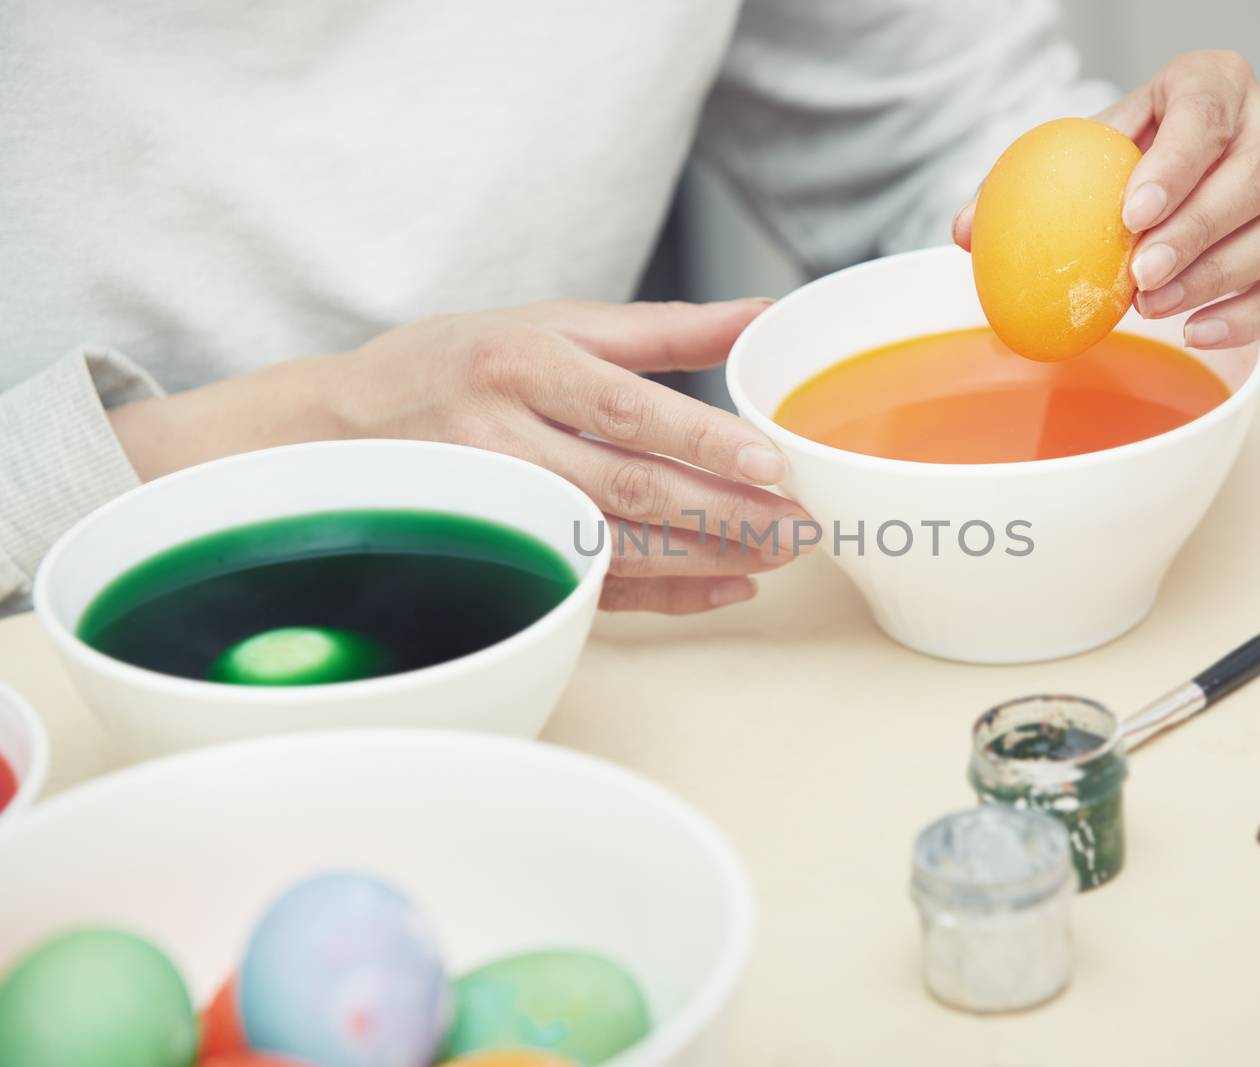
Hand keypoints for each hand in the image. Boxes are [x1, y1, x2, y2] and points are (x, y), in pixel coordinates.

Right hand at [110, 299, 808, 613]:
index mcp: (521, 365)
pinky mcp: (498, 559)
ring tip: (779, 556)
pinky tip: (725, 586)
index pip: (625, 408)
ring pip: (614, 544)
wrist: (337, 430)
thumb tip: (762, 317)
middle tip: (801, 525)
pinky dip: (664, 594)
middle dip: (723, 512)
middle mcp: (502, 439)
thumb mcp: (551, 324)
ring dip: (704, 557)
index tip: (772, 462)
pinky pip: (592, 588)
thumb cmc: (460, 364)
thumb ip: (661, 330)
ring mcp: (496, 509)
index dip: (701, 439)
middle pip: (627, 485)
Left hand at [954, 50, 1259, 347]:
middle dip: (1198, 228)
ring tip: (1153, 305)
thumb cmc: (1118, 163)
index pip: (1207, 112)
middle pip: (1258, 173)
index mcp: (1215, 82)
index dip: (1175, 162)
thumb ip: (1017, 188)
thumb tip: (964, 232)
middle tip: (1141, 274)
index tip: (1130, 213)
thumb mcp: (1071, 156)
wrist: (1168, 177)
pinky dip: (1247, 316)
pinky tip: (1195, 333)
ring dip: (1217, 276)